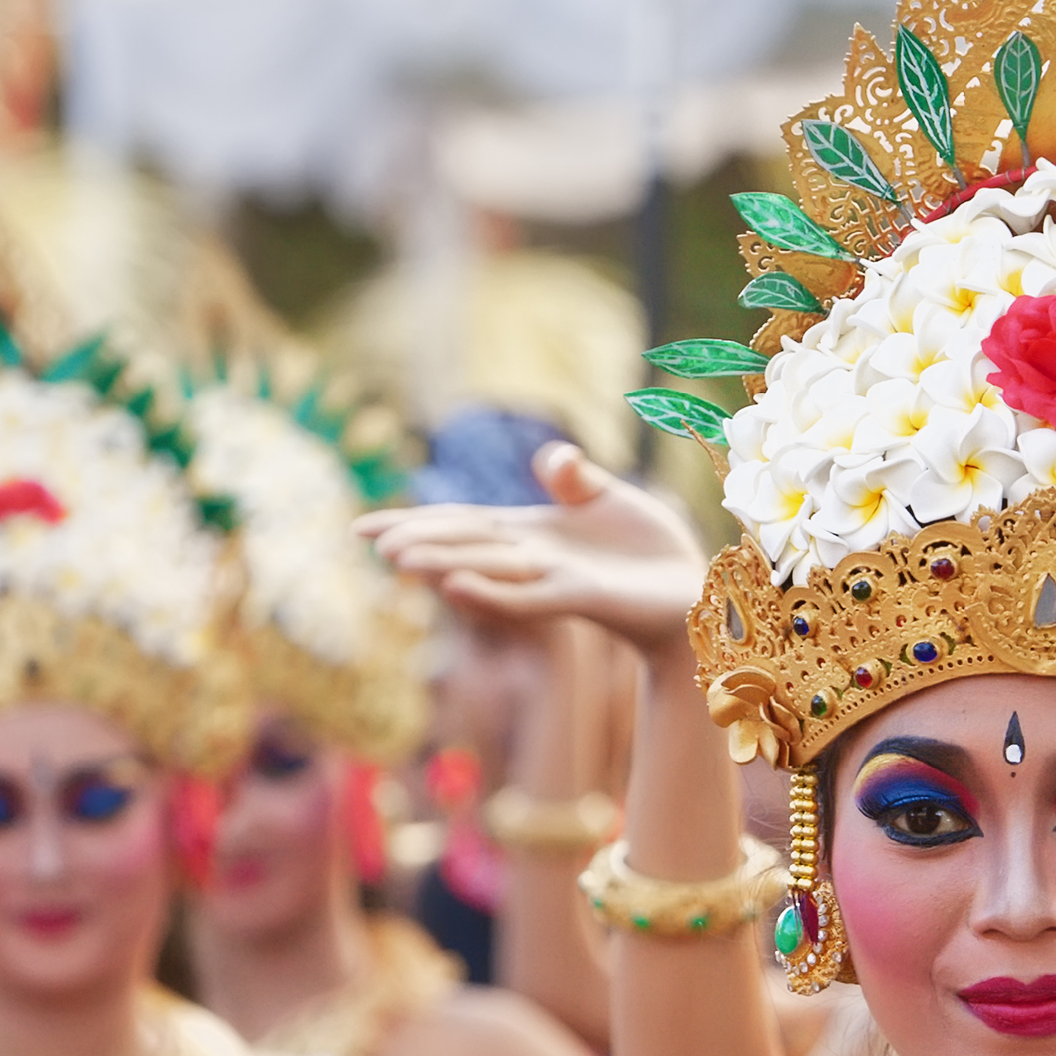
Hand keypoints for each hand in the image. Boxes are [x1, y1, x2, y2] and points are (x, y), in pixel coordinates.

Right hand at [365, 443, 705, 655]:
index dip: (417, 521)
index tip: (364, 527)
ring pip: (487, 570)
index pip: (463, 522)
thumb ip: (574, 479)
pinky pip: (529, 597)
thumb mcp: (611, 498)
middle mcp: (532, 558)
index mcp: (531, 532)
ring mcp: (552, 579)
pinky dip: (493, 593)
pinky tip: (459, 587)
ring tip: (398, 559)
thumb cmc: (649, 550)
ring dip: (444, 564)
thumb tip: (551, 458)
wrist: (691, 592)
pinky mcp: (580, 597)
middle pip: (464, 545)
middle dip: (419, 541)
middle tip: (368, 540)